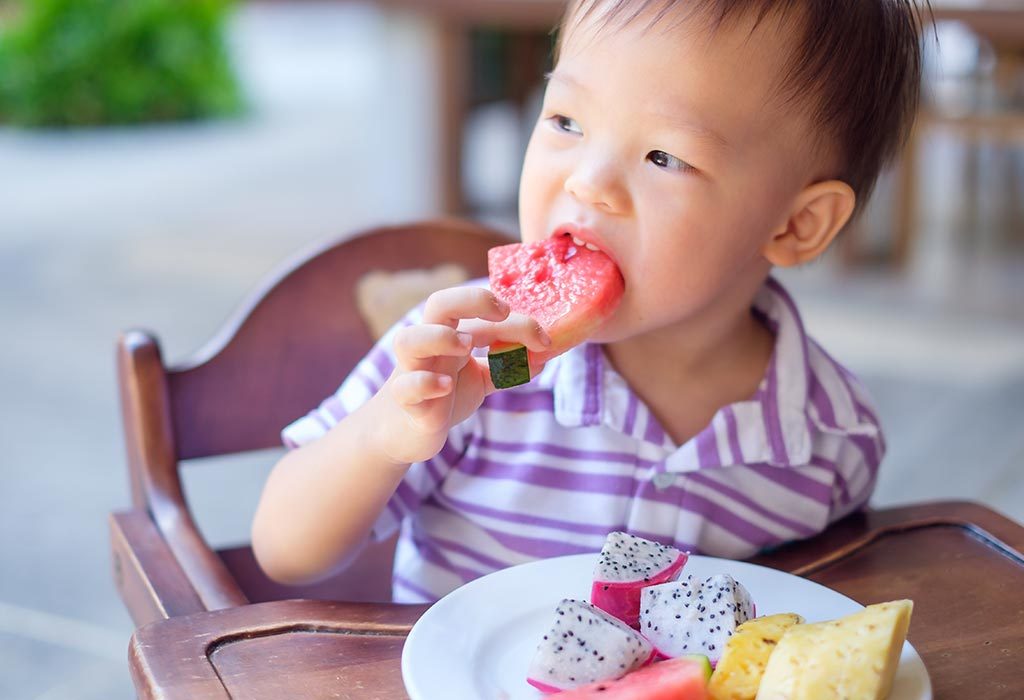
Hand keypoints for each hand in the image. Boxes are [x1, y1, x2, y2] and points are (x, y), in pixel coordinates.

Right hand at [374, 286, 550, 464]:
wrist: (405, 432)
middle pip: (438, 304)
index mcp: (448, 333)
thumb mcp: (481, 378)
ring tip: (466, 348)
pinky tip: (446, 387)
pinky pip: (405, 387)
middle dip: (471, 300)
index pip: (474, 308)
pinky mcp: (405, 402)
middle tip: (502, 312)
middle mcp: (428, 345)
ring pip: (408, 340)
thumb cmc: (442, 394)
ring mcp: (412, 371)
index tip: (541, 333)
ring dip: (439, 337)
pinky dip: (424, 383)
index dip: (511, 316)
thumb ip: (507, 367)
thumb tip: (544, 358)